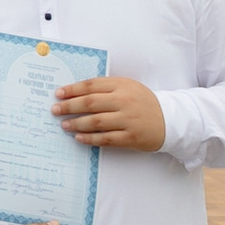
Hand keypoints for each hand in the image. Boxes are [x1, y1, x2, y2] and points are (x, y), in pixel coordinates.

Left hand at [51, 71, 165, 150]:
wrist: (169, 120)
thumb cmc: (142, 102)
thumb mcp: (127, 87)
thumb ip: (106, 88)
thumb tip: (76, 93)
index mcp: (122, 85)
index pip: (91, 85)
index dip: (72, 89)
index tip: (58, 94)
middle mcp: (124, 101)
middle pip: (90, 103)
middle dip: (69, 106)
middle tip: (55, 110)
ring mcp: (128, 120)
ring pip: (96, 122)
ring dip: (76, 123)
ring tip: (64, 125)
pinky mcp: (131, 137)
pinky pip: (106, 138)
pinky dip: (90, 138)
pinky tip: (79, 138)